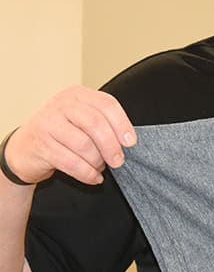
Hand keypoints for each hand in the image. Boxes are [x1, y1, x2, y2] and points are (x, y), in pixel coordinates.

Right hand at [4, 87, 135, 185]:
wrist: (24, 149)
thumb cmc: (61, 134)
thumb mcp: (81, 120)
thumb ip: (103, 122)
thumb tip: (128, 140)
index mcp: (76, 95)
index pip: (106, 104)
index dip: (123, 124)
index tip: (131, 143)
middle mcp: (60, 105)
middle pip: (96, 124)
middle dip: (112, 147)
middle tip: (118, 161)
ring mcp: (47, 123)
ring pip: (84, 145)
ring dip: (97, 162)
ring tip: (99, 167)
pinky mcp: (40, 145)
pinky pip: (72, 163)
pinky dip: (87, 173)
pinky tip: (93, 177)